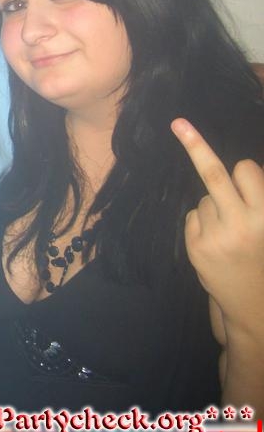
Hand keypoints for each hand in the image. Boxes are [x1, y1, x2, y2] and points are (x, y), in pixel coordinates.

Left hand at [171, 118, 263, 332]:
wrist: (254, 308)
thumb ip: (255, 200)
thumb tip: (237, 168)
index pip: (246, 169)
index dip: (244, 171)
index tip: (238, 164)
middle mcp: (242, 223)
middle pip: (214, 172)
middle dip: (195, 144)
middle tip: (177, 123)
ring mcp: (215, 236)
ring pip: (204, 197)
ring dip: (214, 206)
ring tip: (230, 234)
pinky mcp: (196, 246)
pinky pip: (193, 216)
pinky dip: (202, 222)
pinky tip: (215, 244)